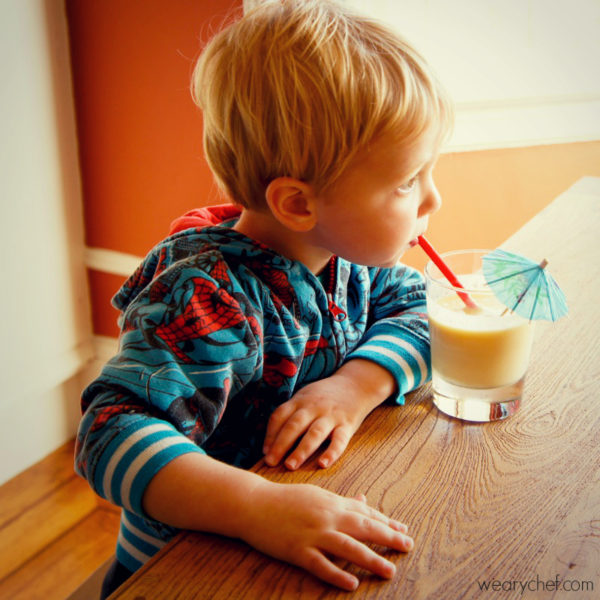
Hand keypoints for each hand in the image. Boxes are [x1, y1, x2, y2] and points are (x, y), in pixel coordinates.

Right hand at [242, 481, 412, 590]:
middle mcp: (326, 517)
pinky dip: (337, 574)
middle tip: (408, 546)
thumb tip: (364, 500)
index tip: (404, 530)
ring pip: (347, 547)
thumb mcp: (317, 495)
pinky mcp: (297, 550)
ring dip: (371, 559)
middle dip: (388, 537)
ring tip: (389, 570)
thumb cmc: (286, 499)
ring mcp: (312, 534)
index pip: (365, 513)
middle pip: (363, 528)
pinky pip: (320, 565)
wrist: (254, 504)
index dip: (386, 522)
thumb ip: (342, 500)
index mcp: (332, 503)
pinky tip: (352, 583)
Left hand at [263, 360, 395, 469]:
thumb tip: (270, 441)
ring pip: (314, 433)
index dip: (270, 434)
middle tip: (270, 462)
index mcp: (300, 401)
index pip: (280, 416)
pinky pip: (339, 440)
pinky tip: (323, 464)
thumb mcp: (304, 397)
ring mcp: (331, 415)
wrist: (355, 385)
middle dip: (281, 444)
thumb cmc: (323, 397)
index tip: (264, 451)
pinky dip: (331, 452)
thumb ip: (290, 414)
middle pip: (294, 425)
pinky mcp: (347, 424)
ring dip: (301, 450)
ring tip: (290, 465)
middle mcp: (314, 407)